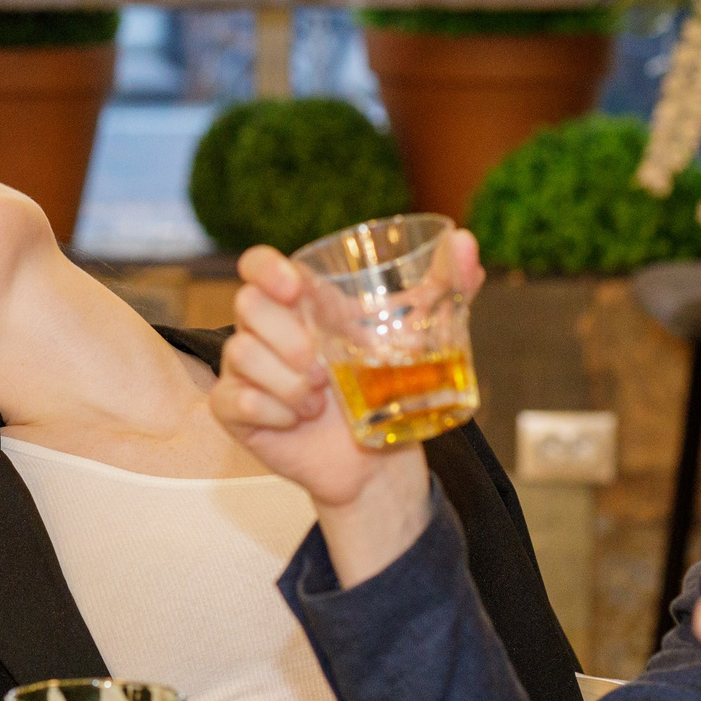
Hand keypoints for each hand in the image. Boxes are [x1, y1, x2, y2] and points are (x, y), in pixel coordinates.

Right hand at [210, 236, 482, 584]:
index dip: (266, 268)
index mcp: (301, 302)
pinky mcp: (234, 409)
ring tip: (319, 399)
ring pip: (242, 352)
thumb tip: (467, 240)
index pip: (257, 265)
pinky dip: (273, 411)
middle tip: (323, 369)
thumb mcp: (422, 334)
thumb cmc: (387, 387)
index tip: (296, 289)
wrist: (376, 460)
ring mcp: (246, 369)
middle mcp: (266, 329)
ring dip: (287, 381)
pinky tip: (298, 420)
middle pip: (247, 305)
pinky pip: (235, 399)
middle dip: (288, 338)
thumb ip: (448, 285)